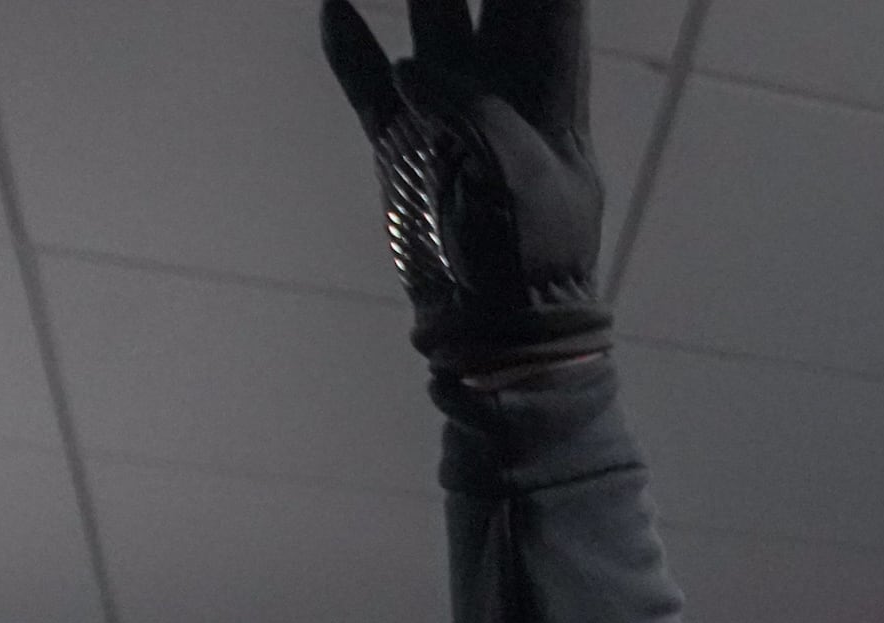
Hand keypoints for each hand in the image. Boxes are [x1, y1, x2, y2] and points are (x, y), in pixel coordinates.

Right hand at [320, 0, 608, 373]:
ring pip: (427, 24)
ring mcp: (447, 114)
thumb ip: (475, 112)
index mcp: (550, 94)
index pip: (551, 6)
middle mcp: (501, 90)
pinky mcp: (403, 145)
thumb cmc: (531, 255)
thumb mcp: (521, 178)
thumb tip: (411, 66)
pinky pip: (369, 84)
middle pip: (489, 1)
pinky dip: (350, 47)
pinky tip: (332, 7)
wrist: (498, 329)